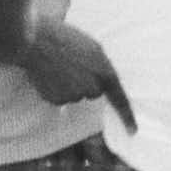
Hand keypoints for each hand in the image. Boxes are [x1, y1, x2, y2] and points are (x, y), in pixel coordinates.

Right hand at [19, 19, 135, 133]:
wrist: (36, 41)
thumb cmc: (65, 38)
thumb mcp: (92, 47)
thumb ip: (101, 66)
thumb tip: (100, 81)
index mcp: (105, 70)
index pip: (119, 98)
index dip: (127, 116)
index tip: (133, 132)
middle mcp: (92, 86)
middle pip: (94, 92)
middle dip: (86, 81)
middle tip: (73, 64)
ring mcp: (74, 94)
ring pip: (76, 94)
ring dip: (69, 84)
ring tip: (59, 66)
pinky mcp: (56, 99)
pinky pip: (60, 98)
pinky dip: (55, 89)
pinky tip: (48, 75)